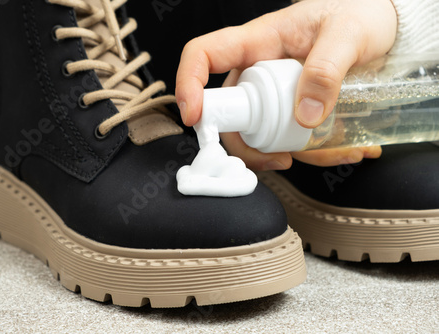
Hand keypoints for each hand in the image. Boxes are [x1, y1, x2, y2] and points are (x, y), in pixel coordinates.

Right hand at [175, 0, 395, 169]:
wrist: (382, 25)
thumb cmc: (358, 13)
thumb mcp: (347, 35)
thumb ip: (326, 69)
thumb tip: (304, 116)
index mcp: (258, 41)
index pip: (204, 55)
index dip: (189, 84)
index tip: (196, 117)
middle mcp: (258, 71)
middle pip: (229, 113)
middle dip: (246, 146)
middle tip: (280, 160)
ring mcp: (275, 94)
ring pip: (260, 134)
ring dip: (290, 153)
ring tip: (336, 152)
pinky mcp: (294, 110)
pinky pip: (292, 138)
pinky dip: (316, 151)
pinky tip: (348, 148)